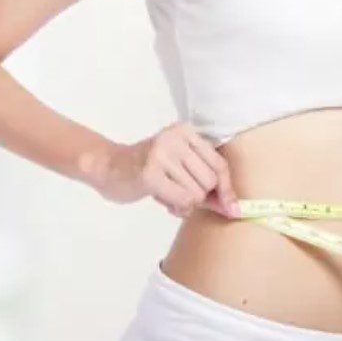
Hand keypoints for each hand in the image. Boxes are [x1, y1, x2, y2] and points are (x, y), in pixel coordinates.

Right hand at [96, 121, 239, 218]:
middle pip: (210, 180)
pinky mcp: (149, 173)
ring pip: (197, 193)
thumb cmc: (149, 171)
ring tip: (169, 196)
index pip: (219, 164)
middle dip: (200, 197)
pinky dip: (177, 207)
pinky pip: (181, 199)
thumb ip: (206, 185)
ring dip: (186, 204)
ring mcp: (161, 154)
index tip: (232, 208)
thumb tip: (234, 208)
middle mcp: (175, 138)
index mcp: (186, 132)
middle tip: (181, 196)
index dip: (227, 189)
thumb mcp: (180, 168)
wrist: (107, 167)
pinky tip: (165, 202)